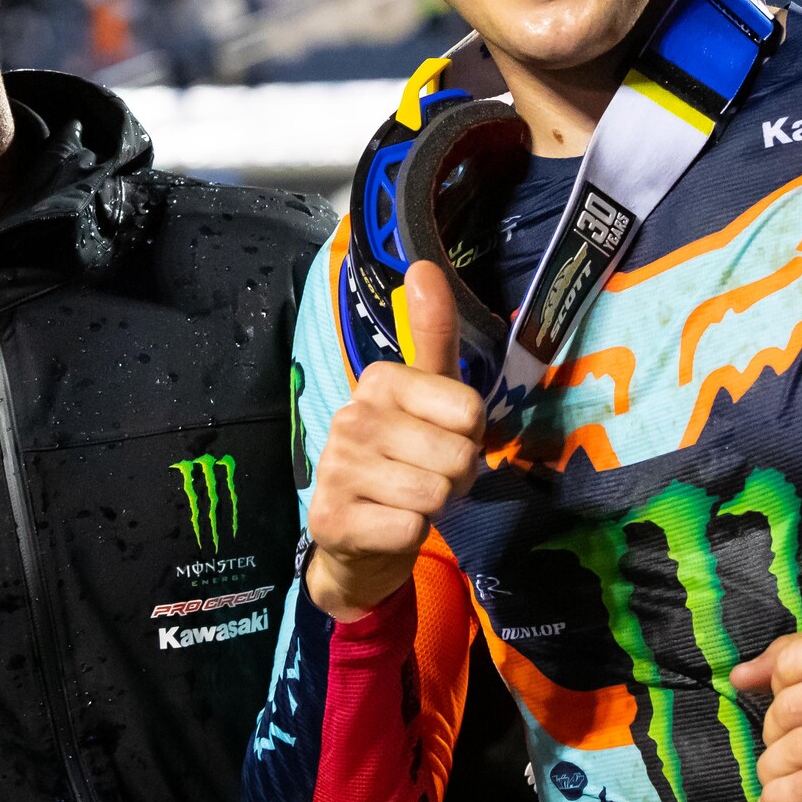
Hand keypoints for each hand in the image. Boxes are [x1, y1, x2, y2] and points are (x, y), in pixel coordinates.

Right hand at [303, 260, 485, 622]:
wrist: (359, 538)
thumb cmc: (406, 459)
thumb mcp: (429, 394)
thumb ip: (433, 332)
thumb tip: (422, 262)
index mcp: (379, 380)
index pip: (470, 411)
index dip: (469, 437)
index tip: (440, 440)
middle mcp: (351, 416)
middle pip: (457, 455)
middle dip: (455, 478)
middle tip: (427, 477)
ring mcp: (335, 467)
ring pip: (435, 493)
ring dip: (435, 507)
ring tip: (408, 501)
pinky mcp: (330, 518)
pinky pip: (410, 528)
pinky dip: (409, 535)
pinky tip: (386, 527)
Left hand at [732, 613, 801, 801]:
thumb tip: (741, 675)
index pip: (792, 661)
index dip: (776, 690)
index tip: (784, 710)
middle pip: (790, 708)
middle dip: (773, 735)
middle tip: (781, 750)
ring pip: (797, 749)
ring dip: (773, 771)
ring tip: (775, 780)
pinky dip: (784, 799)